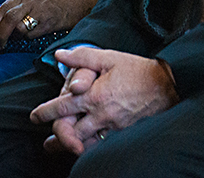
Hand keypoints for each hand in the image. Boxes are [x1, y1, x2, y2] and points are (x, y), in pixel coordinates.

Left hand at [0, 0, 100, 48]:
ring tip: (9, 42)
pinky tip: (31, 36)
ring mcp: (37, 9)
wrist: (74, 5)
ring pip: (16, 24)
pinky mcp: (46, 20)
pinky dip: (27, 37)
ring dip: (11, 36)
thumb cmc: (51, 6)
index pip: (2, 8)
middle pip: (7, 16)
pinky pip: (30, 32)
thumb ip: (17, 10)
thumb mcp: (32, 1)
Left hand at [29, 48, 178, 155]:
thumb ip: (82, 56)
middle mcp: (102, 114)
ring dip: (72, 147)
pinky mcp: (125, 134)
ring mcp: (114, 127)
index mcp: (94, 95)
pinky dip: (93, 148)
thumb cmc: (138, 70)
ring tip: (62, 149)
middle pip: (72, 131)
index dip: (46, 112)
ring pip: (87, 143)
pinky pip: (104, 146)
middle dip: (57, 136)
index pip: (63, 107)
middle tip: (47, 142)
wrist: (168, 85)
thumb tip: (60, 55)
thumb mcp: (109, 57)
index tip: (35, 116)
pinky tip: (87, 148)